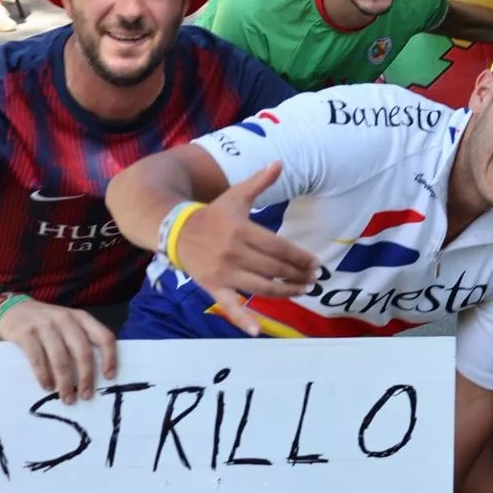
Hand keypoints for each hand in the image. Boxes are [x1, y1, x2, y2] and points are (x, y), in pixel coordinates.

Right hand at [0, 299, 118, 403]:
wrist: (11, 308)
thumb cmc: (45, 322)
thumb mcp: (68, 323)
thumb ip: (81, 339)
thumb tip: (95, 373)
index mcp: (81, 318)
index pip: (103, 336)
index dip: (109, 358)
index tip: (109, 377)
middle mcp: (65, 319)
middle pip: (82, 351)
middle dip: (86, 377)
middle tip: (85, 396)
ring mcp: (45, 325)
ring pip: (61, 358)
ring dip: (65, 382)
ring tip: (67, 398)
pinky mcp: (25, 332)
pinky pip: (37, 358)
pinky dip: (43, 375)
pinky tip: (47, 386)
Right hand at [171, 163, 322, 334]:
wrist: (176, 230)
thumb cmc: (213, 214)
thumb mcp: (235, 195)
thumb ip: (259, 182)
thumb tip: (279, 162)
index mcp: (242, 230)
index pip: (279, 248)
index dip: (300, 258)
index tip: (316, 263)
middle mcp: (234, 253)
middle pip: (274, 269)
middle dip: (298, 275)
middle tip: (314, 278)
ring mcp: (223, 272)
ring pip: (261, 287)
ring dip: (285, 292)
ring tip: (302, 290)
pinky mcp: (213, 287)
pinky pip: (229, 306)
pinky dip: (243, 320)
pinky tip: (258, 330)